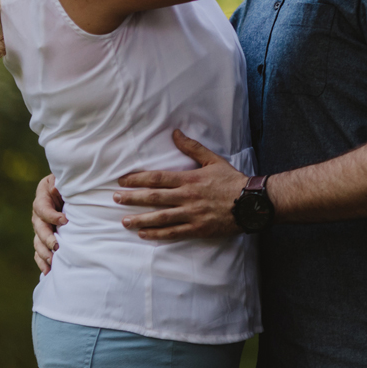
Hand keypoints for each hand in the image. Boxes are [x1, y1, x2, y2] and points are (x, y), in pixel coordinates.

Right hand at [32, 173, 65, 274]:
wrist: (73, 191)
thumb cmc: (72, 183)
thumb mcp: (67, 179)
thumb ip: (62, 183)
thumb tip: (56, 188)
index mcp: (42, 196)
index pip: (42, 208)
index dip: (51, 215)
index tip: (64, 220)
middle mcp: (38, 214)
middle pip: (39, 227)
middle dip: (47, 238)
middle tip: (57, 246)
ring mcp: (40, 227)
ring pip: (38, 242)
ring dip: (44, 252)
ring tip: (53, 261)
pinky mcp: (44, 238)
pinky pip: (39, 251)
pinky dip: (42, 261)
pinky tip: (47, 271)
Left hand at [114, 130, 248, 239]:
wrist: (251, 202)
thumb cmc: (231, 180)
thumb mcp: (213, 160)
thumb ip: (192, 147)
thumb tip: (175, 133)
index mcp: (190, 179)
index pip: (158, 178)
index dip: (138, 178)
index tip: (122, 180)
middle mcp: (187, 197)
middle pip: (154, 197)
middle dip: (132, 198)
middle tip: (115, 198)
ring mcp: (192, 214)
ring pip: (161, 217)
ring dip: (140, 219)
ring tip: (124, 220)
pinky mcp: (198, 229)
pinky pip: (173, 233)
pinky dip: (157, 234)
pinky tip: (143, 234)